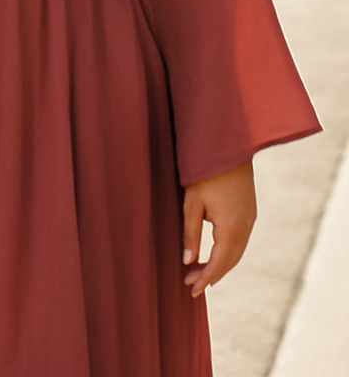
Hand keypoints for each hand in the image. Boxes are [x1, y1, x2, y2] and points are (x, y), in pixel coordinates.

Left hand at [182, 159, 256, 297]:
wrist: (227, 147)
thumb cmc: (203, 173)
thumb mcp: (191, 203)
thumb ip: (190, 233)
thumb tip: (188, 261)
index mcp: (232, 227)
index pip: (220, 262)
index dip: (206, 278)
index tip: (192, 290)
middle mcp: (246, 226)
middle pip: (231, 261)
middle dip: (212, 274)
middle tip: (190, 283)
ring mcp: (250, 219)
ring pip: (237, 251)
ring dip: (220, 264)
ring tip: (199, 272)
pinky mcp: (250, 211)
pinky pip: (240, 240)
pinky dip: (227, 252)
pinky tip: (214, 253)